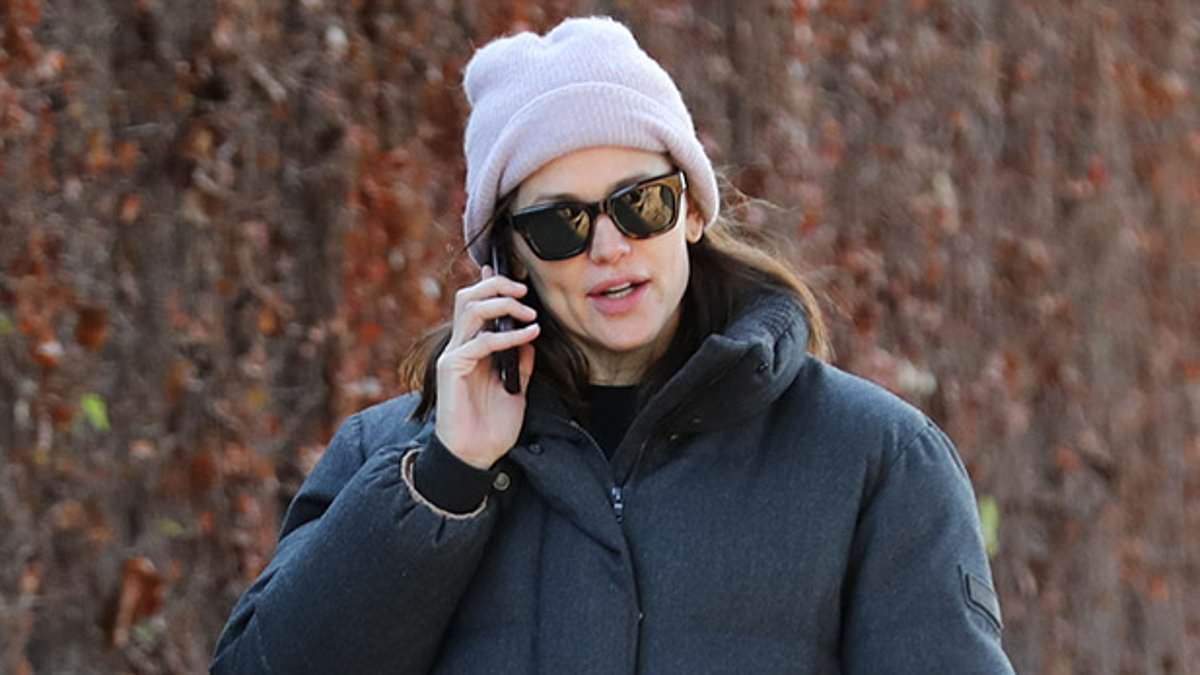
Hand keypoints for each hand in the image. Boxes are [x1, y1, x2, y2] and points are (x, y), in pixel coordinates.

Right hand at [434, 265, 538, 468]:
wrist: (477, 456)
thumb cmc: (493, 426)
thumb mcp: (516, 389)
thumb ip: (520, 363)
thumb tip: (529, 337)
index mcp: (472, 349)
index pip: (475, 305)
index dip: (490, 285)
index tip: (512, 276)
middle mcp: (459, 347)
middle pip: (468, 297)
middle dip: (496, 286)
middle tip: (524, 290)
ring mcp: (453, 357)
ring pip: (470, 310)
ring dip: (502, 304)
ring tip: (528, 313)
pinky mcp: (452, 369)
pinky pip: (480, 342)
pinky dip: (507, 336)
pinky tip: (527, 336)